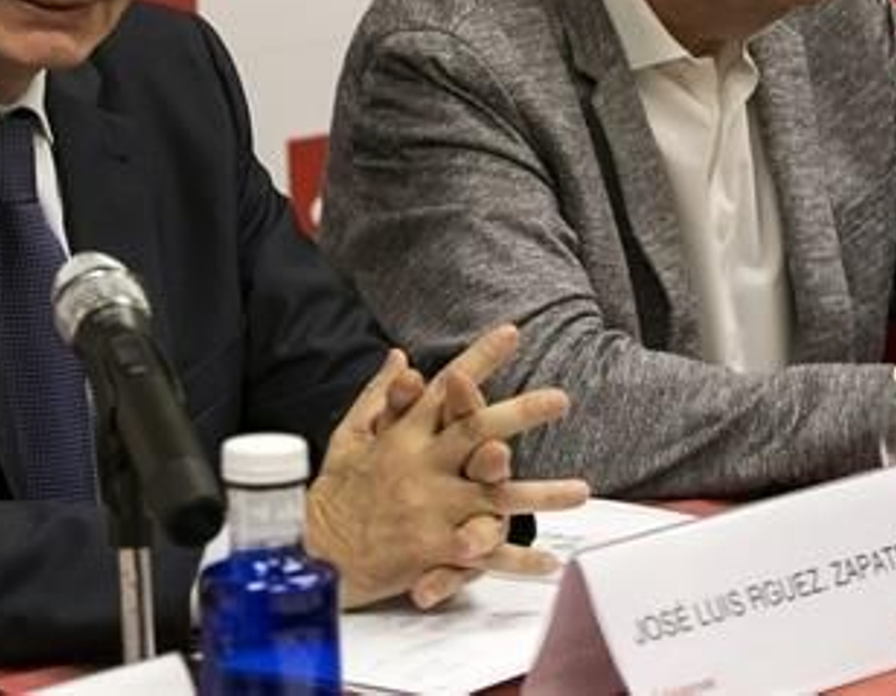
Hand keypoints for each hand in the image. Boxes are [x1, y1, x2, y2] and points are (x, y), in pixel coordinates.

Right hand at [306, 325, 588, 609]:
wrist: (314, 551)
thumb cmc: (335, 492)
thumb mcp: (350, 434)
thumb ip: (381, 395)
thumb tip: (400, 356)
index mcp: (403, 436)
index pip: (445, 388)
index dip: (479, 360)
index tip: (511, 333)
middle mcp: (421, 466)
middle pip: (478, 432)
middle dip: (521, 413)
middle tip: (560, 398)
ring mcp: (430, 507)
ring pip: (496, 495)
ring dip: (541, 493)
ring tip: (581, 490)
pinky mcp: (433, 548)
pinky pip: (484, 554)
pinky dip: (517, 559)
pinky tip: (549, 561)